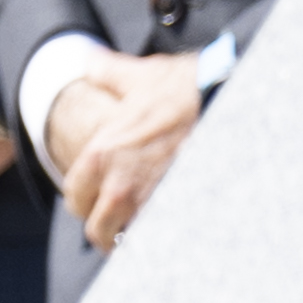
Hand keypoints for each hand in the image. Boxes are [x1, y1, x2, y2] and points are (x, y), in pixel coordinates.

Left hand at [47, 50, 215, 250]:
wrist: (228, 101)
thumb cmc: (184, 89)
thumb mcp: (140, 76)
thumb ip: (108, 73)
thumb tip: (89, 61)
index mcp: (100, 156)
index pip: (75, 199)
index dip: (84, 201)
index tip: (95, 200)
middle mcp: (119, 186)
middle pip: (98, 230)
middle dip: (106, 227)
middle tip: (119, 221)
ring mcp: (150, 203)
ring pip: (130, 241)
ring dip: (134, 238)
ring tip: (146, 230)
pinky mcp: (180, 211)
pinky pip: (163, 238)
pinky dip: (165, 237)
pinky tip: (175, 228)